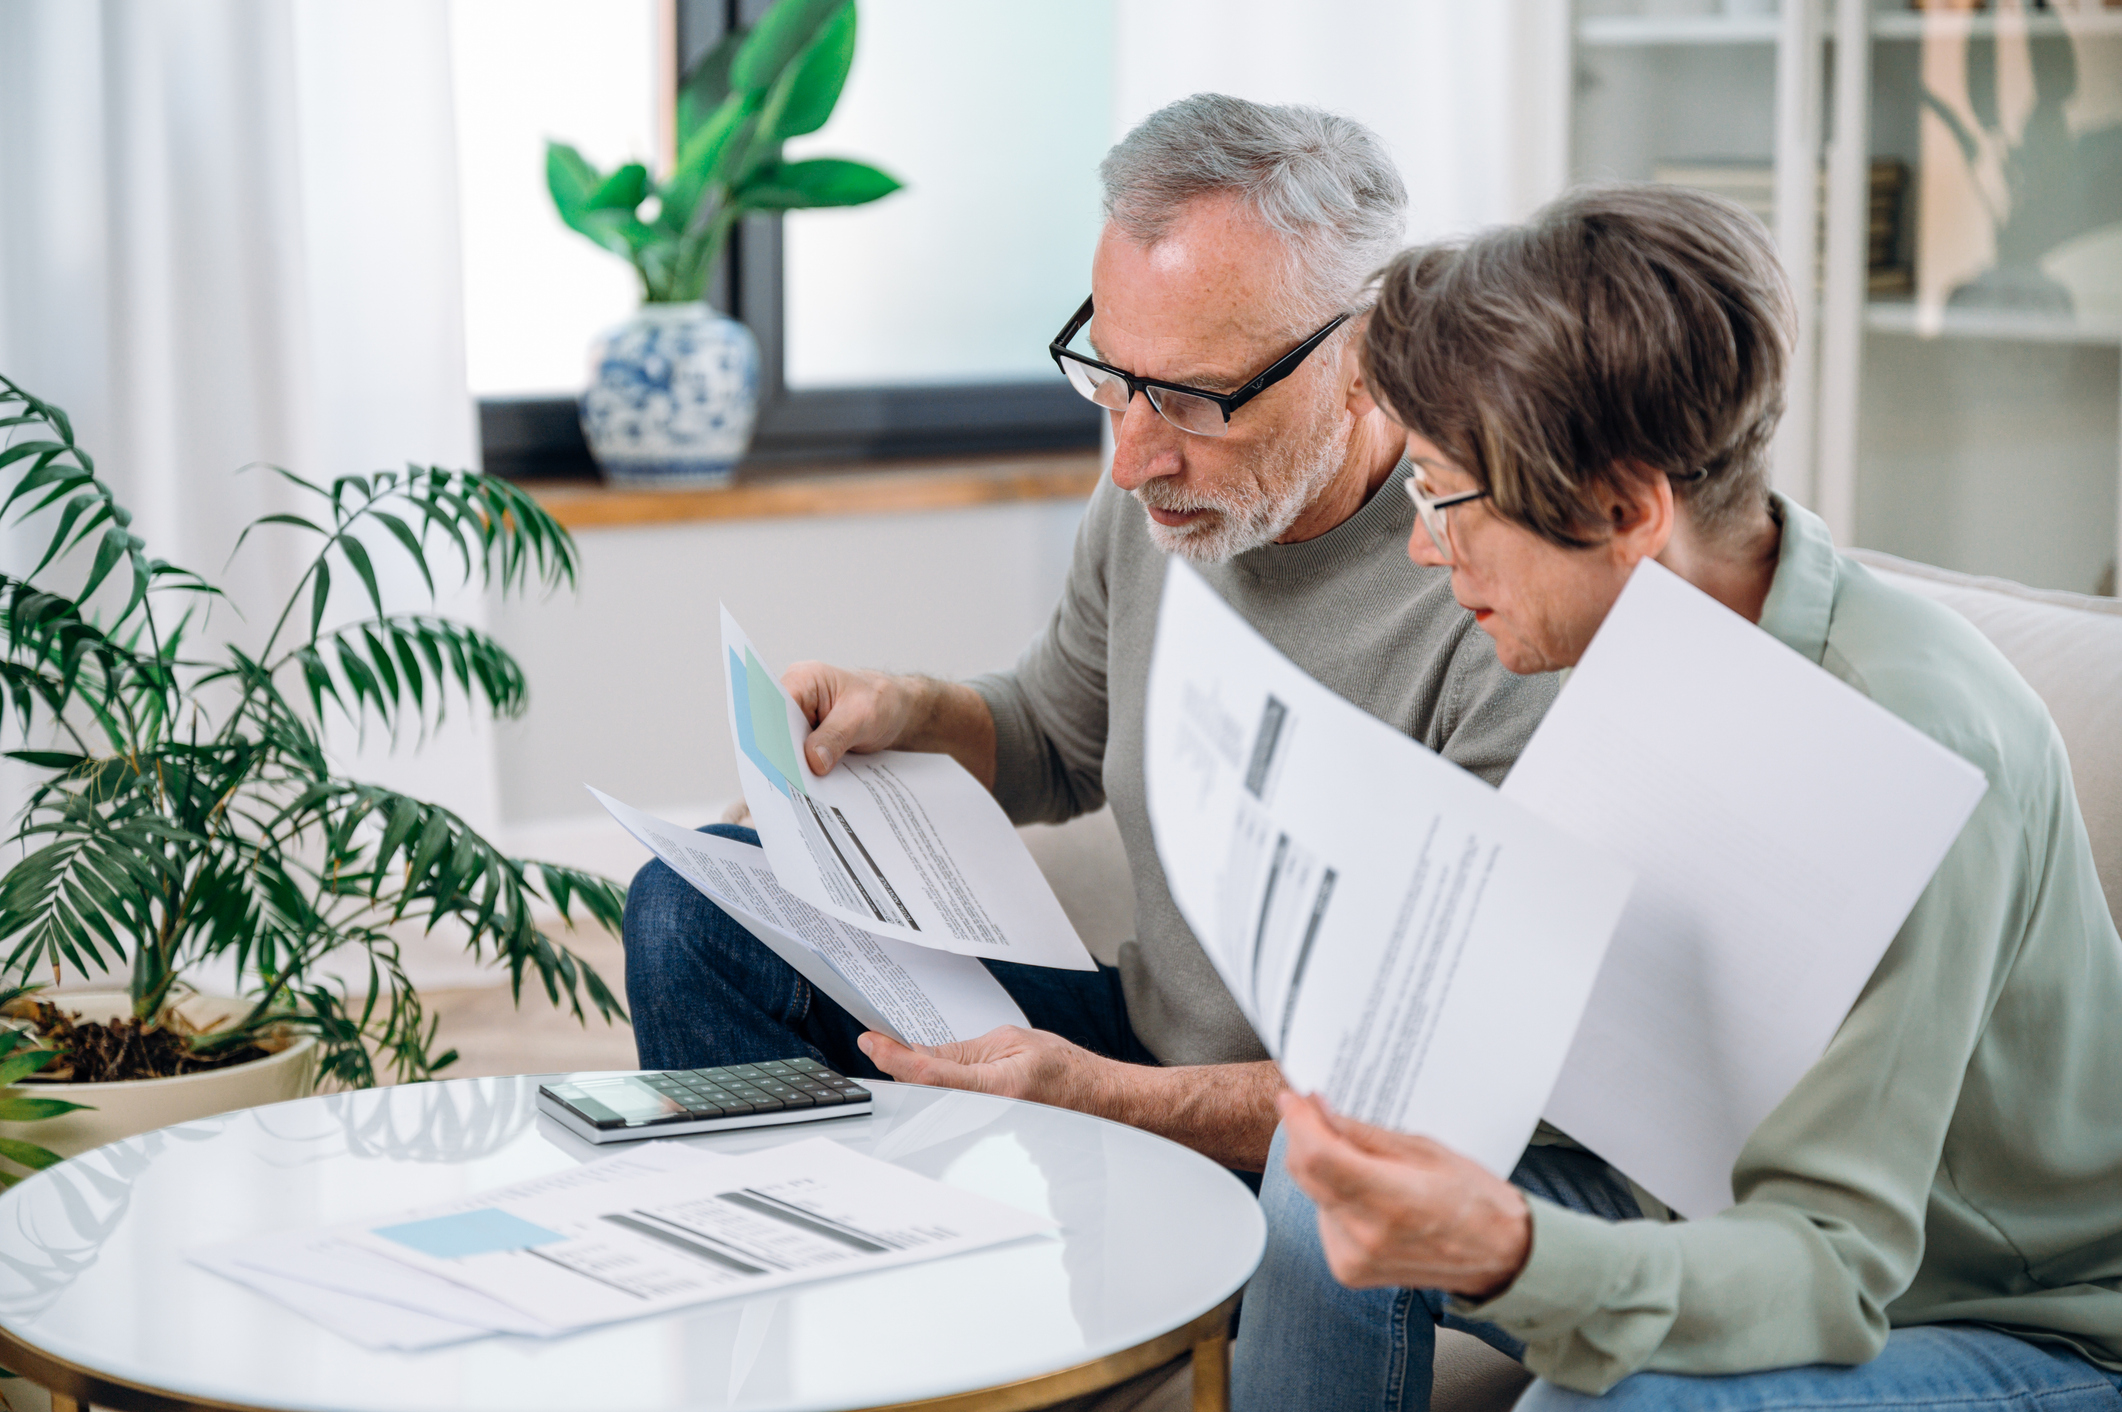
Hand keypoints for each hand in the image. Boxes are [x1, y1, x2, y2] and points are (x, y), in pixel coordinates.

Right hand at [782, 662, 928, 775]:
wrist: (894, 710)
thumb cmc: (880, 701)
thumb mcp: (863, 717)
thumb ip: (836, 736)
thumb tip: (813, 762)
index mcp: (803, 679)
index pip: (775, 706)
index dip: (773, 734)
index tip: (778, 761)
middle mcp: (794, 696)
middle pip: (775, 729)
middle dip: (781, 754)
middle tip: (787, 783)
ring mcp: (798, 718)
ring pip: (784, 745)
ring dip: (792, 766)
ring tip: (797, 790)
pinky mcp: (804, 736)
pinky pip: (797, 755)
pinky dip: (803, 769)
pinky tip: (808, 787)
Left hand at [857, 1026, 1121, 1114]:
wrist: (1100, 1102)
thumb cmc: (1066, 1070)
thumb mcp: (1012, 1043)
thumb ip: (961, 1053)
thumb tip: (917, 1055)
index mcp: (999, 1086)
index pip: (930, 1074)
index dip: (894, 1057)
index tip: (871, 1041)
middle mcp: (991, 1115)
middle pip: (924, 1095)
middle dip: (897, 1070)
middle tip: (877, 1045)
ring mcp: (989, 1132)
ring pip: (933, 1108)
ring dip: (912, 1086)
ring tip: (898, 1058)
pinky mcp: (986, 1139)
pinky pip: (949, 1117)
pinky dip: (930, 1099)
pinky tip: (921, 1085)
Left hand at [1277, 1091, 1530, 1299]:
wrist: (1497, 1254)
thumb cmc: (1472, 1198)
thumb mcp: (1425, 1149)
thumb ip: (1364, 1133)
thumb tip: (1320, 1109)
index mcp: (1392, 1200)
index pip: (1317, 1156)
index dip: (1298, 1121)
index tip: (1293, 1098)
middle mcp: (1366, 1235)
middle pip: (1305, 1173)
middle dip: (1305, 1137)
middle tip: (1318, 1113)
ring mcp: (1354, 1258)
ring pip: (1312, 1194)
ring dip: (1321, 1168)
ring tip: (1359, 1160)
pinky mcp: (1347, 1270)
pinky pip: (1323, 1218)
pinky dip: (1333, 1197)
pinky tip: (1364, 1193)